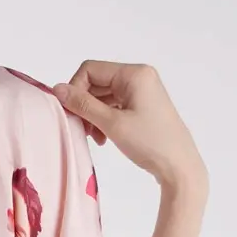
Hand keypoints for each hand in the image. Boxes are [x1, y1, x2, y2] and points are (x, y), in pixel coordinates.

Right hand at [54, 62, 207, 195]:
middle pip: (96, 82)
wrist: (179, 166)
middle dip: (85, 105)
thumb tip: (57, 89)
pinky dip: (104, 119)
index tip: (72, 114)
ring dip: (93, 115)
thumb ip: (83, 104)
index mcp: (134, 74)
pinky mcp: (142, 106)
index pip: (90, 70)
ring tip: (95, 137)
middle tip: (82, 130)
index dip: (76, 89)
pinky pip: (114, 105)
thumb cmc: (150, 143)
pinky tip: (104, 137)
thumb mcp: (112, 123)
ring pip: (103, 96)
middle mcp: (139, 77)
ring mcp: (142, 91)